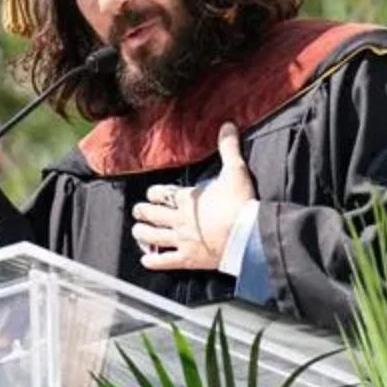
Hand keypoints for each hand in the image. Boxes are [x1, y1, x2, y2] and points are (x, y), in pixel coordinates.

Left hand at [133, 123, 255, 270]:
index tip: (152, 194)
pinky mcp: (187, 259)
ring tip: (137, 231)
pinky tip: (146, 259)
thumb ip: (228, 148)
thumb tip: (227, 124)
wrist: (249, 236)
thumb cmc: (241, 203)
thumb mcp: (235, 171)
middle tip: (138, 211)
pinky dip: (153, 261)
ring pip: (152, 237)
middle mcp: (179, 219)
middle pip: (152, 214)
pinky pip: (164, 261)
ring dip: (142, 233)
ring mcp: (182, 240)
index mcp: (187, 198)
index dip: (154, 193)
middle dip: (143, 211)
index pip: (161, 194)